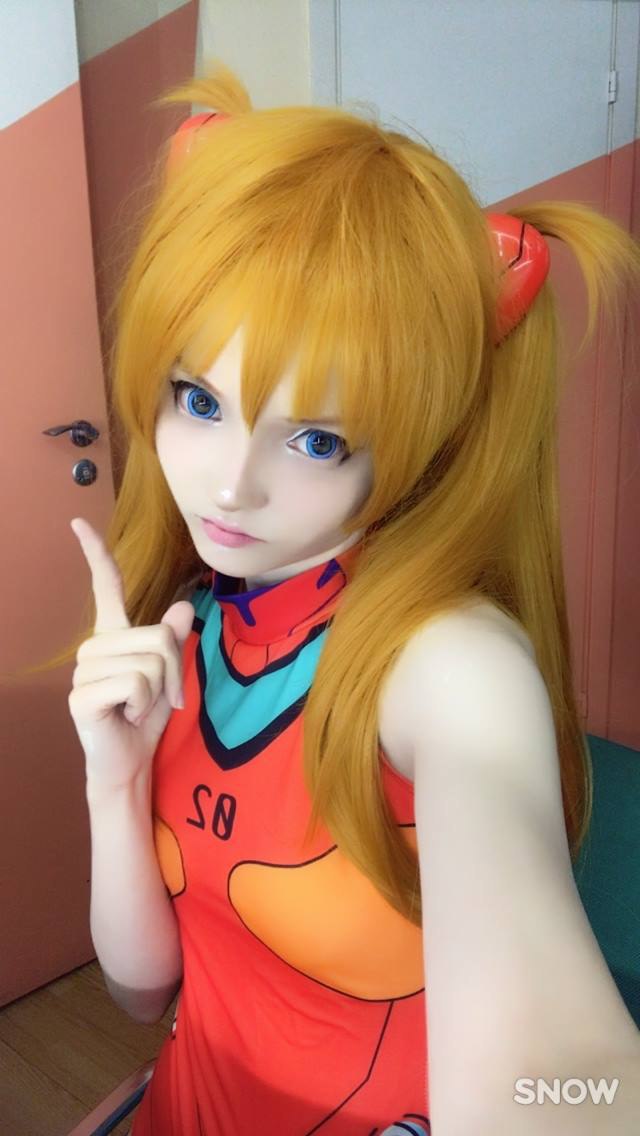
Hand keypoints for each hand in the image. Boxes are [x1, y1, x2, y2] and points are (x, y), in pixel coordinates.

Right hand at [67, 517, 193, 792]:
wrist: (131, 761)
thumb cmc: (146, 716)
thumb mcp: (169, 674)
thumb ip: (173, 640)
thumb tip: (184, 606)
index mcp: (113, 636)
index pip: (105, 587)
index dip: (95, 554)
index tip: (78, 523)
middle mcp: (93, 647)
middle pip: (157, 636)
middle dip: (173, 670)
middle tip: (161, 697)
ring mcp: (83, 671)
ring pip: (149, 661)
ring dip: (159, 691)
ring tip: (139, 707)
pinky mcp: (81, 696)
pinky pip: (135, 683)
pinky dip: (144, 704)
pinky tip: (127, 715)